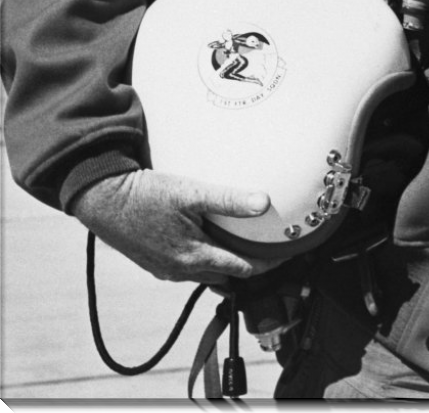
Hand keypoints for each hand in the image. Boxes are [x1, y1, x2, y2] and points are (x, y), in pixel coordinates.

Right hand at [71, 169, 284, 284]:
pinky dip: (205, 261)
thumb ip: (229, 200)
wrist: (104, 200)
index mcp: (195, 257)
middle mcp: (182, 270)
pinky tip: (208, 244)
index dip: (268, 263)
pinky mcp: (155, 264)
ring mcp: (166, 270)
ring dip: (225, 265)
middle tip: (268, 250)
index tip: (285, 254)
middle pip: (227, 276)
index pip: (244, 269)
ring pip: (207, 275)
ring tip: (243, 248)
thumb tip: (264, 203)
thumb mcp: (192, 192)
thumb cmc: (147, 195)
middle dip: (249, 267)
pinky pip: (188, 270)